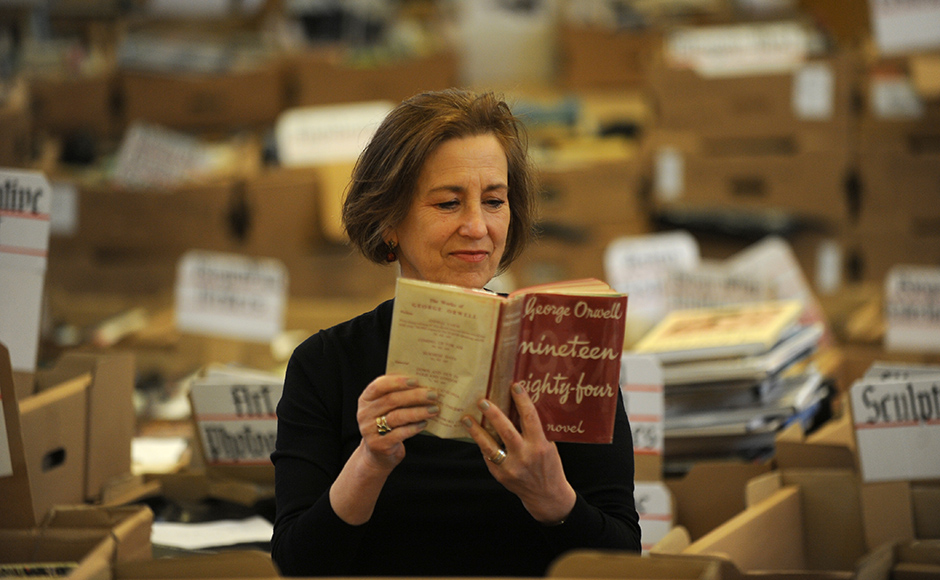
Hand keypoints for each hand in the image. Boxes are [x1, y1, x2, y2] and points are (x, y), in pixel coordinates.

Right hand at [356, 374, 439, 471]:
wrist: (377, 452)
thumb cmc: (387, 422)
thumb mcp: (386, 407)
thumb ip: (398, 394)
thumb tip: (423, 383)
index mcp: (366, 399)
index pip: (379, 386)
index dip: (397, 381)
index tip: (416, 380)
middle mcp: (365, 413)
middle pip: (391, 400)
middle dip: (415, 396)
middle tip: (433, 394)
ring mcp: (370, 430)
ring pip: (397, 416)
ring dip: (418, 411)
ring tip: (434, 409)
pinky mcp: (379, 445)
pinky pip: (399, 433)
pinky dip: (414, 428)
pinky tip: (424, 424)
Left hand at [461, 383, 575, 524]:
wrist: (547, 495)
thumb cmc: (549, 465)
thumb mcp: (549, 446)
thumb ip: (537, 430)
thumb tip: (521, 406)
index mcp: (540, 446)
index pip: (530, 419)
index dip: (522, 401)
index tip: (515, 386)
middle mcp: (525, 456)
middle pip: (506, 431)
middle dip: (493, 414)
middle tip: (482, 401)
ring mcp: (511, 467)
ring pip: (489, 446)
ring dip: (476, 431)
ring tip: (466, 418)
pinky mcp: (501, 475)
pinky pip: (488, 457)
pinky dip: (483, 445)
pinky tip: (476, 435)